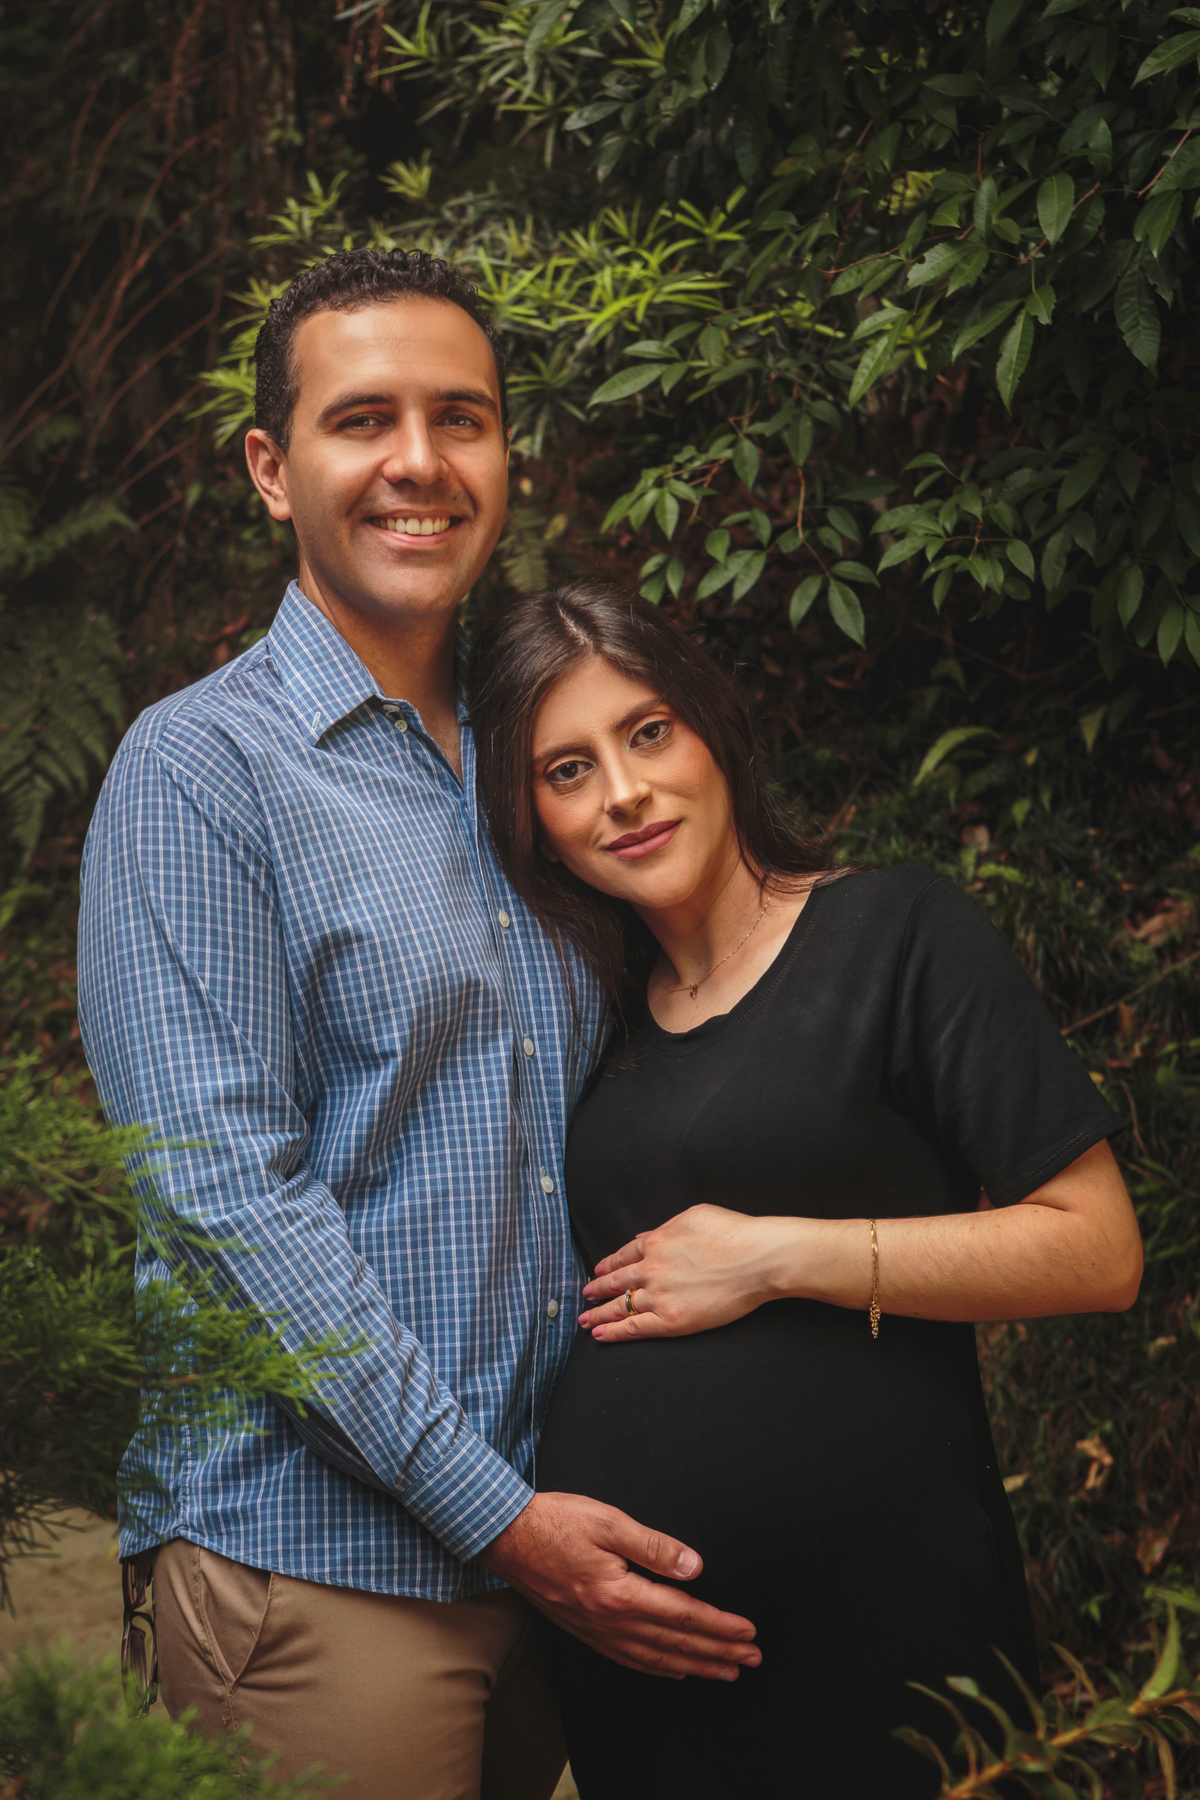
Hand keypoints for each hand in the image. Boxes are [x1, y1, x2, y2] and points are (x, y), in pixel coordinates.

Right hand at [478, 1491, 759, 1679]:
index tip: (747, 1633)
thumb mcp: (609, 1521)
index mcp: (618, 1594)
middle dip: (717, 1653)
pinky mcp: (584, 1631)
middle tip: (750, 1660)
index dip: (719, 1626)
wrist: (506, 1537)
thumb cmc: (554, 1522)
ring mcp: (595, 1631)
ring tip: (723, 1671)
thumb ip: (654, 1546)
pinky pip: (629, 1659)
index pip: (682, 1615)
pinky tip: (673, 1669)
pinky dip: (658, 1668)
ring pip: (656, 1659)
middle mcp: (609, 1621)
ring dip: (694, 1666)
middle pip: (675, 1644)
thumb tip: (693, 1567)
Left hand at [579, 1203, 794, 1341]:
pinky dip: (614, 1331)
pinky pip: (634, 1327)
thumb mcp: (694, 1216)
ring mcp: (659, 1295)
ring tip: (586, 1319)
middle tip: (585, 1295)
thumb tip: (645, 1238)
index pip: (624, 1256)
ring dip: (599, 1313)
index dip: (609, 1264)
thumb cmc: (733, 1233)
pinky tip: (601, 1334)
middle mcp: (651, 1268)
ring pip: (620, 1305)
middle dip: (598, 1288)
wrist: (756, 1258)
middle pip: (617, 1281)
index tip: (598, 1270)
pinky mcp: (671, 1320)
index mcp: (656, 1241)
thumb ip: (665, 1228)